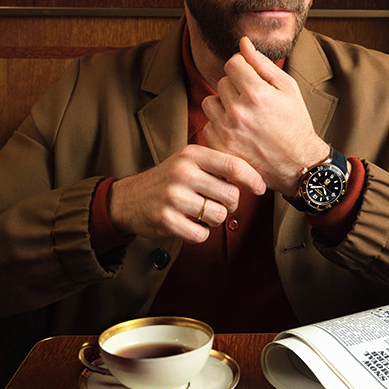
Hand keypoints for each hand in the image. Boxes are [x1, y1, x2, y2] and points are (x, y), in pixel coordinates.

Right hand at [108, 144, 265, 242]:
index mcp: (191, 154)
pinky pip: (202, 234)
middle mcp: (182, 173)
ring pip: (219, 216)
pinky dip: (200, 234)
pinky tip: (188, 224)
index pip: (233, 164)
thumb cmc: (167, 181)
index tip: (261, 188)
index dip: (252, 178)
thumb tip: (255, 177)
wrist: (128, 199)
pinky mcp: (167, 220)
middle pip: (231, 195)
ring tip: (200, 214)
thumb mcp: (187, 162)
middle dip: (230, 204)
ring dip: (215, 220)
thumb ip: (215, 165)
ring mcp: (173, 197)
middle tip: (216, 203)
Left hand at [201, 36, 329, 195]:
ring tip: (242, 116)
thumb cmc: (295, 123)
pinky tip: (237, 132)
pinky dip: (219, 126)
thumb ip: (262, 64)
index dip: (243, 69)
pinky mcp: (219, 147)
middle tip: (252, 102)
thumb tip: (243, 42)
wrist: (297, 164)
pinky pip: (207, 124)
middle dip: (235, 88)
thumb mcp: (287, 89)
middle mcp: (238, 111)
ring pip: (209, 102)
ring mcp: (226, 131)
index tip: (251, 80)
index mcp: (256, 93)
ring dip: (223, 105)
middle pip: (221, 82)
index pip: (232, 63)